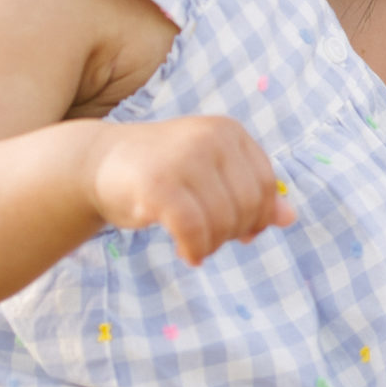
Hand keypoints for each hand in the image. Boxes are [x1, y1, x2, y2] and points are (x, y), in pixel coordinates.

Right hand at [89, 116, 294, 264]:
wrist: (95, 164)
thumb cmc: (160, 172)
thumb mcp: (210, 175)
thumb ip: (248, 191)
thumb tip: (291, 218)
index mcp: (228, 131)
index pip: (265, 186)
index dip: (258, 218)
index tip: (240, 234)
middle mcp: (210, 137)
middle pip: (247, 205)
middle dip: (233, 233)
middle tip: (210, 241)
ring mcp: (184, 157)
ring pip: (223, 221)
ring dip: (212, 245)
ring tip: (196, 247)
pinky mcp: (158, 183)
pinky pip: (194, 230)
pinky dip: (195, 249)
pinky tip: (188, 255)